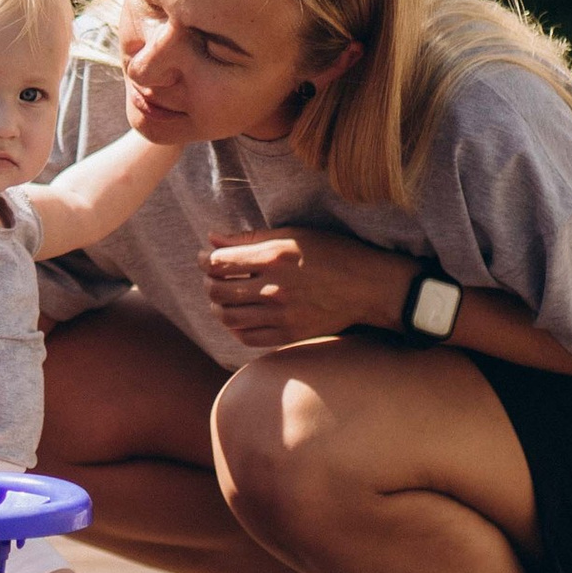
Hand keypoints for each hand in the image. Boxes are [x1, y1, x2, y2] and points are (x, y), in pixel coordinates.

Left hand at [200, 227, 411, 352]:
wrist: (367, 286)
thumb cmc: (331, 252)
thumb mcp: (292, 235)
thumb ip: (249, 238)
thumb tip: (211, 238)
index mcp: (274, 257)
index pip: (219, 262)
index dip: (204, 260)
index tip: (204, 257)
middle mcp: (274, 287)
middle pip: (218, 291)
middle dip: (208, 283)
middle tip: (212, 277)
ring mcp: (281, 315)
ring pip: (228, 317)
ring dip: (217, 306)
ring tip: (222, 297)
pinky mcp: (289, 334)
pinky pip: (247, 337)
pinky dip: (234, 327)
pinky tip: (238, 316)